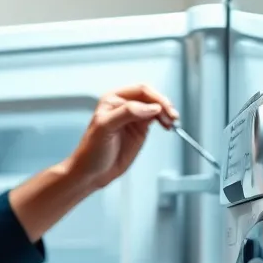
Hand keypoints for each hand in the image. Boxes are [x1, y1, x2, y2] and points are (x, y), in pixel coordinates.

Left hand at [64, 84, 178, 190]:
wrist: (91, 172)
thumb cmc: (90, 151)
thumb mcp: (105, 127)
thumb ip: (126, 113)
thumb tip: (149, 107)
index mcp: (113, 99)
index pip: (140, 90)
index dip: (154, 97)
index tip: (161, 109)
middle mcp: (124, 105)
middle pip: (150, 97)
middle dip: (163, 104)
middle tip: (171, 115)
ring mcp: (133, 117)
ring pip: (155, 107)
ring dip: (166, 112)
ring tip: (172, 121)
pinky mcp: (139, 129)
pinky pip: (156, 118)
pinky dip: (164, 120)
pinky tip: (168, 125)